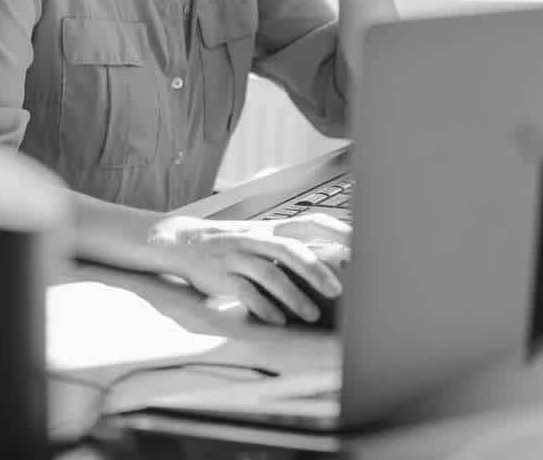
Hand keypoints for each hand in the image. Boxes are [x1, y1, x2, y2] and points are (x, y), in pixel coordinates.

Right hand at [150, 214, 348, 325]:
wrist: (183, 242)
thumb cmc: (233, 246)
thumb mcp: (261, 239)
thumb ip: (292, 248)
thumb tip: (335, 263)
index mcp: (271, 229)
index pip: (309, 222)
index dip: (335, 231)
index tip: (359, 245)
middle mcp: (256, 239)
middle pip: (290, 249)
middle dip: (316, 270)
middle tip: (338, 291)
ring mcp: (238, 256)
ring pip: (269, 272)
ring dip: (293, 295)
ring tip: (311, 315)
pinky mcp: (221, 276)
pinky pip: (244, 291)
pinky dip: (263, 306)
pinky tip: (277, 320)